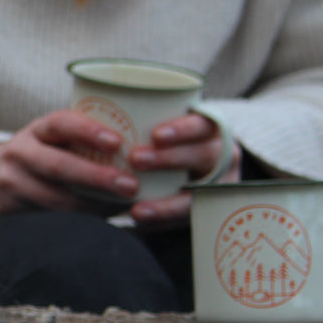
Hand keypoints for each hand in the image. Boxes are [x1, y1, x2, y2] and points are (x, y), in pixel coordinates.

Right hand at [0, 109, 140, 219]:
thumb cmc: (39, 156)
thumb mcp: (52, 139)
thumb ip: (83, 139)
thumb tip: (145, 147)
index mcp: (37, 129)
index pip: (60, 123)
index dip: (88, 131)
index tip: (117, 142)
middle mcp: (20, 152)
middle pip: (57, 165)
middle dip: (97, 177)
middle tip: (130, 185)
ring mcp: (13, 182)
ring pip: (56, 199)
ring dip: (94, 205)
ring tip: (123, 205)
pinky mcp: (13, 209)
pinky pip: (52, 217)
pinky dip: (81, 218)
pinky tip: (104, 217)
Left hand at [127, 111, 241, 227]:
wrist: (185, 176)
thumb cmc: (162, 143)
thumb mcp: (161, 128)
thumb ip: (144, 121)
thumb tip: (101, 100)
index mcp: (210, 129)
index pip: (204, 124)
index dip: (184, 129)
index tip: (157, 135)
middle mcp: (221, 155)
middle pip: (205, 155)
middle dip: (170, 159)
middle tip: (135, 159)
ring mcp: (220, 184)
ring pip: (199, 195)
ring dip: (166, 205)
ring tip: (135, 211)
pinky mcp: (208, 209)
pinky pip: (188, 218)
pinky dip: (163, 221)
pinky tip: (140, 220)